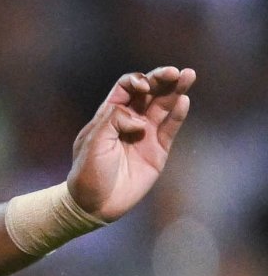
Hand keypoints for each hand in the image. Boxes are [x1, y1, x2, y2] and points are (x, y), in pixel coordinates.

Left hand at [67, 66, 194, 221]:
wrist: (94, 204)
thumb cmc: (87, 173)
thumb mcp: (92, 143)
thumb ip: (112, 122)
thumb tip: (139, 119)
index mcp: (109, 115)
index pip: (126, 88)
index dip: (136, 81)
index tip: (142, 87)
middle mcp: (130, 121)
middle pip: (149, 92)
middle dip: (161, 79)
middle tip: (174, 72)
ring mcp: (146, 135)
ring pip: (164, 107)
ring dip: (176, 90)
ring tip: (188, 75)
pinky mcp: (158, 150)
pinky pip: (170, 129)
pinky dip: (178, 115)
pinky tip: (184, 101)